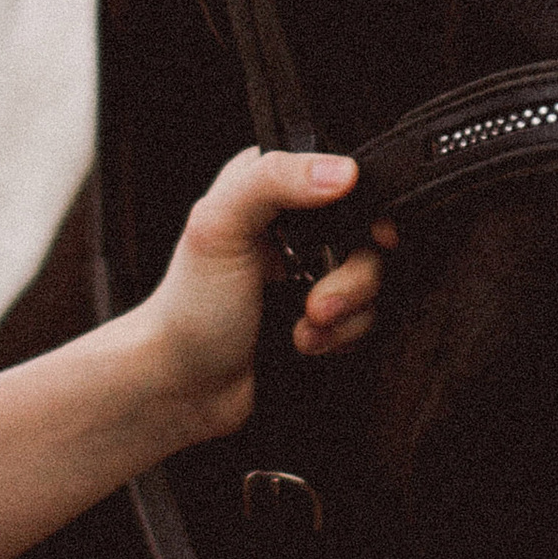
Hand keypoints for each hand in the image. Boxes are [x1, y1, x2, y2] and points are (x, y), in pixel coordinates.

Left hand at [144, 148, 385, 439]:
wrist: (183, 387)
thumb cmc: (187, 308)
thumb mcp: (220, 227)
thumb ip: (273, 181)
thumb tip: (343, 170)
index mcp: (270, 184)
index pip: (343, 174)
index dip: (366, 206)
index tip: (374, 236)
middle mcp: (296, 222)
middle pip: (369, 233)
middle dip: (354, 276)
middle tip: (318, 303)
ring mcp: (312, 270)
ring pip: (373, 278)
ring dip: (348, 311)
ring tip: (307, 326)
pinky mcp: (323, 312)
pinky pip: (367, 316)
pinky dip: (343, 334)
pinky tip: (306, 341)